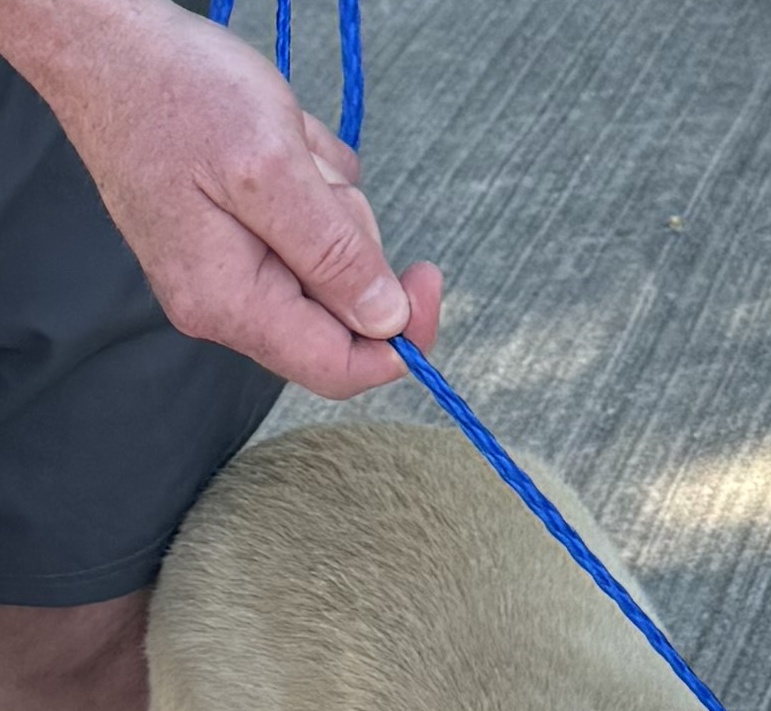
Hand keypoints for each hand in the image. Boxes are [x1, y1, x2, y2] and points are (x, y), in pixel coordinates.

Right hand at [10, 0, 440, 397]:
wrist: (105, 42)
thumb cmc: (172, 92)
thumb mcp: (271, 171)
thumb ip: (335, 256)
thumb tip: (388, 322)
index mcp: (229, 304)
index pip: (338, 369)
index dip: (399, 339)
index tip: (426, 280)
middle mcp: (224, 303)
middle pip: (340, 314)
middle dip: (349, 242)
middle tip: (311, 178)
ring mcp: (228, 271)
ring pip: (332, 263)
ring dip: (328, 201)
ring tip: (281, 151)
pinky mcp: (235, 238)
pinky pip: (311, 224)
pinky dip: (310, 180)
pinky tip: (274, 143)